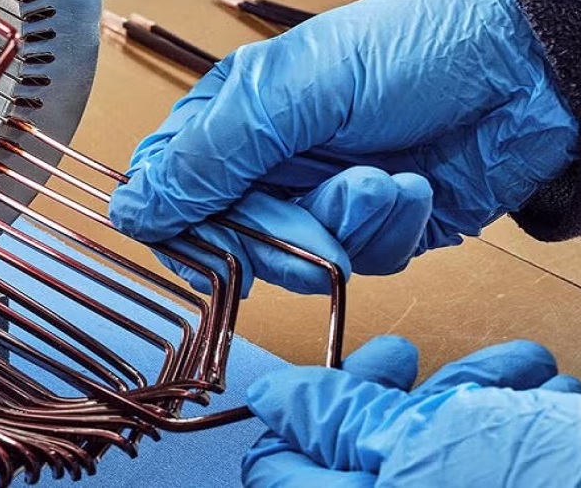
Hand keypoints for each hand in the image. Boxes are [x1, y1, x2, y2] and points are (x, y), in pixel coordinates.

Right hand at [110, 0, 577, 296]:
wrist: (522, 68)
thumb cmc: (404, 51)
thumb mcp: (292, 92)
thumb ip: (210, 156)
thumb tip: (130, 211)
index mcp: (230, 116)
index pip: (166, 187)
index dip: (178, 226)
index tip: (206, 247)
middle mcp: (264, 162)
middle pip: (223, 238)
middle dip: (273, 238)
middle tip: (317, 224)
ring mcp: (314, 199)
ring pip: (287, 259)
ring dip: (338, 229)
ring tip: (382, 183)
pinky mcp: (367, 230)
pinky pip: (352, 263)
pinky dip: (384, 234)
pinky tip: (409, 190)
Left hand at [242, 336, 580, 486]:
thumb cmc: (537, 486)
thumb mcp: (427, 443)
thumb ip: (341, 419)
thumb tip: (276, 400)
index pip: (279, 470)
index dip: (293, 415)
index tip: (322, 369)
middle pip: (357, 455)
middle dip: (385, 392)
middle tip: (401, 353)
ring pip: (432, 451)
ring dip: (470, 395)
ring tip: (521, 364)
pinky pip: (483, 460)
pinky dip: (513, 420)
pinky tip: (553, 391)